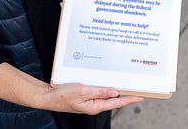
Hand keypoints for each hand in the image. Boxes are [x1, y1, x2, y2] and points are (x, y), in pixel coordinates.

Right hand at [0, 63, 142, 114]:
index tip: (140, 96)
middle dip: (125, 93)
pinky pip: (98, 90)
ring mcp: (89, 100)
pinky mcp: (85, 95)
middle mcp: (94, 105)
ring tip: (125, 83)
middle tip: (136, 87)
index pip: (116, 103)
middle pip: (113, 99)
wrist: (47, 96)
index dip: (129, 99)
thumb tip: (115, 92)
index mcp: (95, 106)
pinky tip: (106, 80)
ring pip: (106, 94)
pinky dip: (104, 86)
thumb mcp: (82, 91)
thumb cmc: (62, 95)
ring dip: (114, 89)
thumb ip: (99, 91)